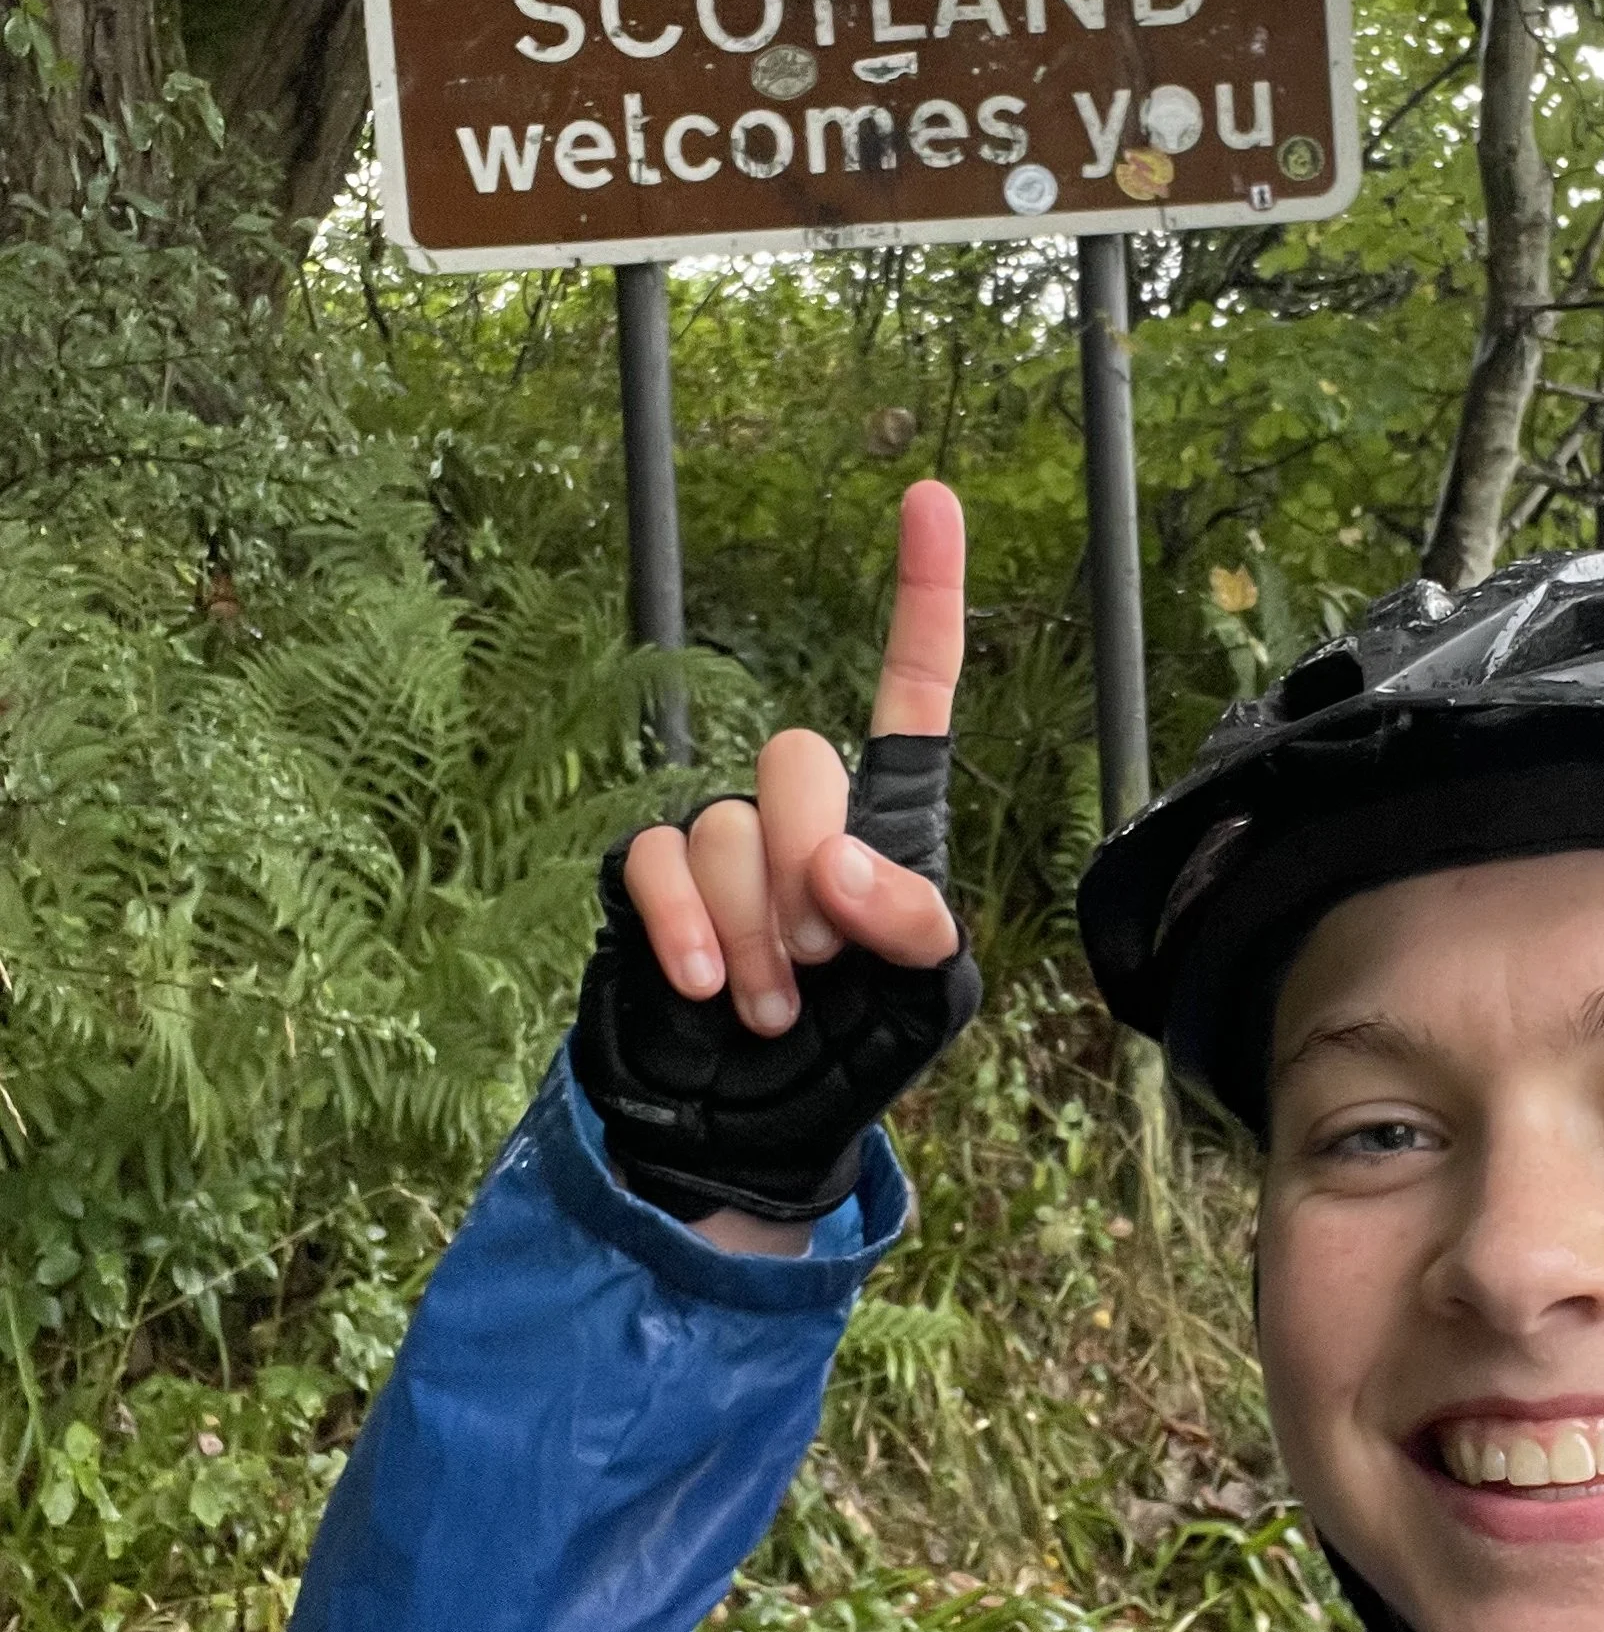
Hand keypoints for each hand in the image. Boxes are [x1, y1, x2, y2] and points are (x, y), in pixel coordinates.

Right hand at [573, 483, 979, 1242]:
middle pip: (797, 761)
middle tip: (827, 958)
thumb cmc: (854, 1057)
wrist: (754, 1135)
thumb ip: (912, 921)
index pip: (911, 691)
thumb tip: (837, 873)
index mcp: (888, 821)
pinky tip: (707, 984)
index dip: (923, 596)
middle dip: (813, 863)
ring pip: (722, 825)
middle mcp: (799, 816)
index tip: (932, 495)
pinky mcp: (644, 885)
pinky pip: (651, 858)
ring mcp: (718, 846)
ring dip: (755, 928)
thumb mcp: (925, 997)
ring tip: (774, 1005)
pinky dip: (683, 924)